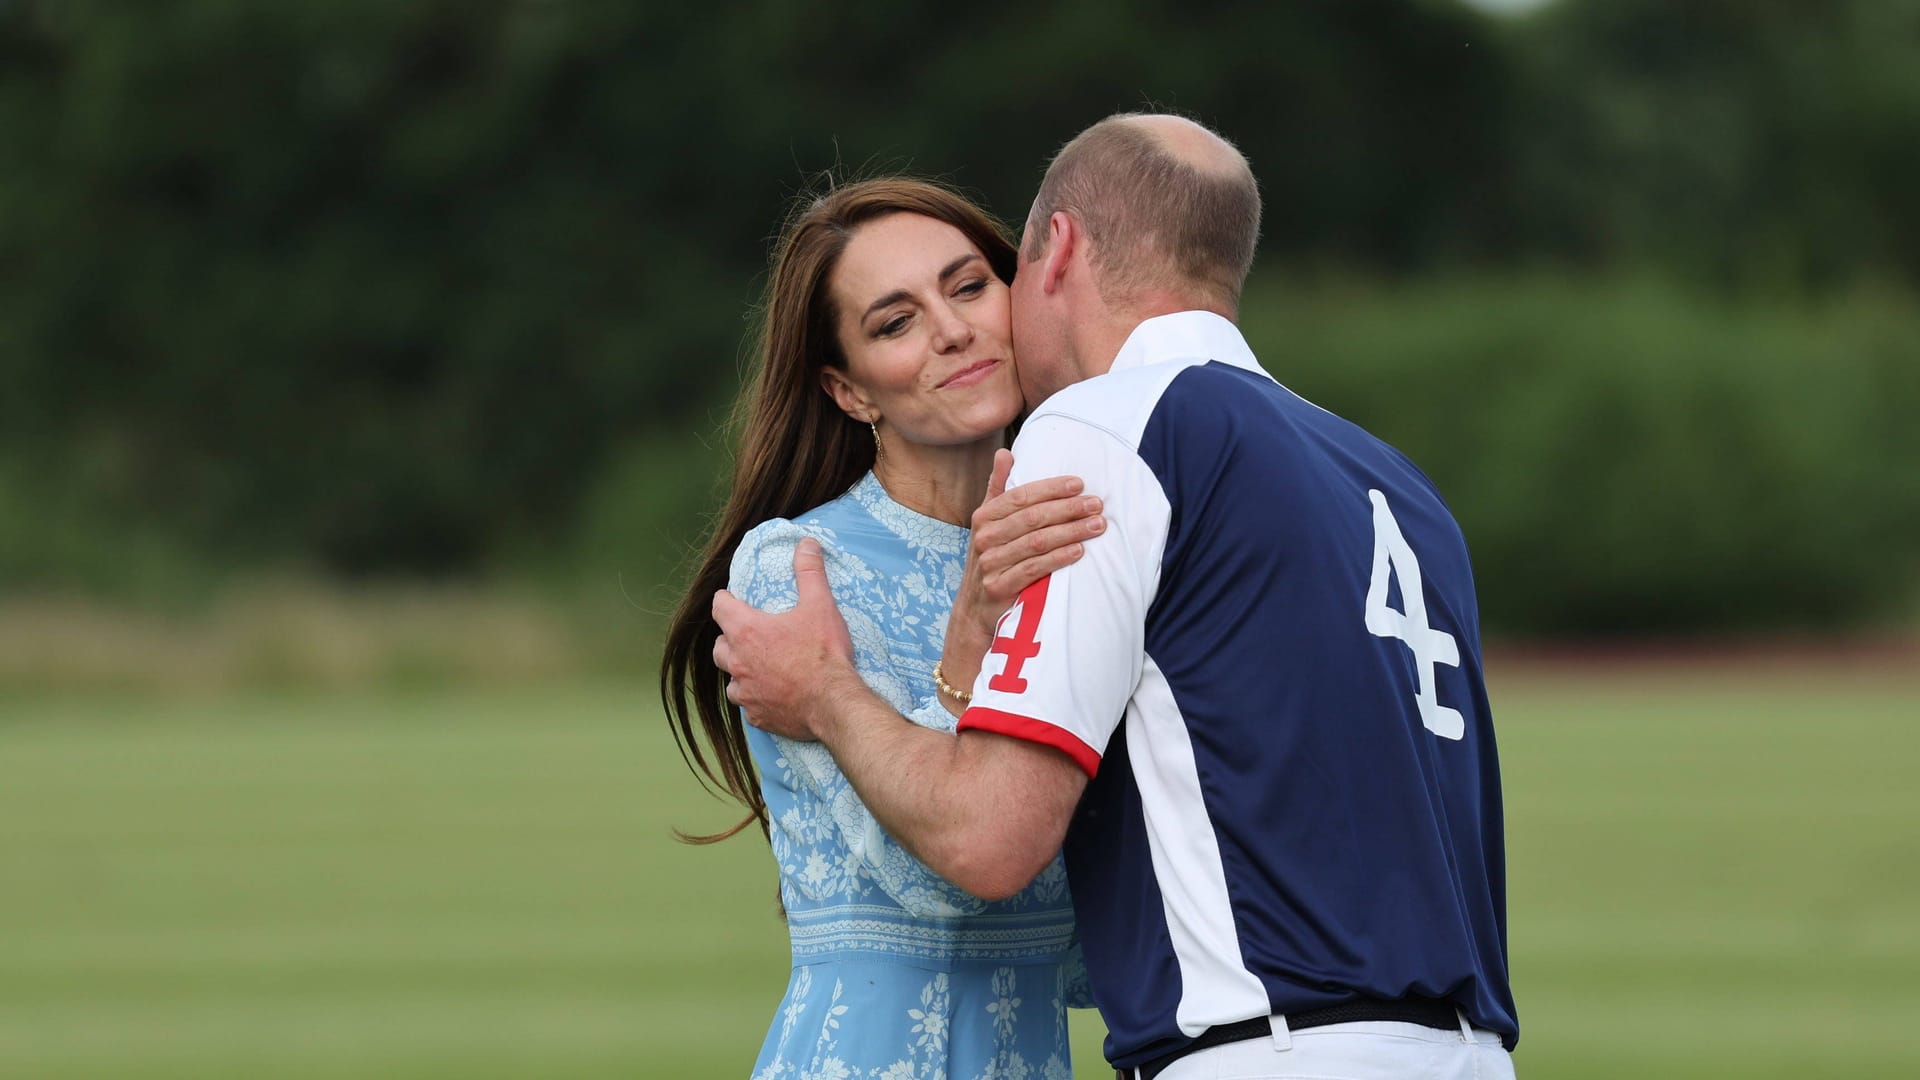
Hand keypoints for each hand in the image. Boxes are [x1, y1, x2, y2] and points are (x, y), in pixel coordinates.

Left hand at [712, 538, 861, 740]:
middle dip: (731, 639)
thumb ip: (809, 572)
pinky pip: (747, 704)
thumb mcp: (820, 605)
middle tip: (753, 636)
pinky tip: (773, 694)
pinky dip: (756, 698)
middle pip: (719, 646)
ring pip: (731, 679)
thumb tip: (807, 543)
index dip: (726, 600)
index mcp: (746, 631)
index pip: (719, 607)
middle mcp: (737, 662)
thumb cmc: (823, 654)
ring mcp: (745, 692)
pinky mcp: (756, 715)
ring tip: (762, 667)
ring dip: (741, 672)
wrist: (833, 704)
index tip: (736, 600)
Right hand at [940, 449, 1103, 709]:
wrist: (975, 610)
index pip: (1021, 496)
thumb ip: (998, 488)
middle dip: (1068, 509)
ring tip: (1097, 526)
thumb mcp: (990, 523)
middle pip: (1032, 518)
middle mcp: (984, 537)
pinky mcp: (998, 587)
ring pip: (1036, 542)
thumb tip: (1005, 453)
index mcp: (984, 516)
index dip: (1051, 488)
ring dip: (1070, 532)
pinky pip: (1033, 569)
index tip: (1080, 483)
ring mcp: (989, 563)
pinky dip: (1058, 558)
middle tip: (1097, 504)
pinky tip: (1079, 551)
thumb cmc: (992, 559)